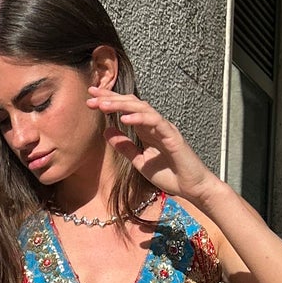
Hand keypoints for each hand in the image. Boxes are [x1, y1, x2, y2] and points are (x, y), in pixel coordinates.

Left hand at [87, 89, 215, 203]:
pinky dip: (139, 118)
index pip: (126, 110)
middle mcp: (155, 124)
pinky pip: (155, 122)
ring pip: (142, 108)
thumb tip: (107, 131)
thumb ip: (125, 146)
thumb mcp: (139, 161)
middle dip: (111, 98)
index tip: (90, 98)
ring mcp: (164, 128)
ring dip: (121, 105)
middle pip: (131, 104)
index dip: (109, 101)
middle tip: (91, 95)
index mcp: (146, 129)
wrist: (191, 187)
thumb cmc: (169, 175)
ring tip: (103, 105)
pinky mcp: (172, 136)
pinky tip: (124, 119)